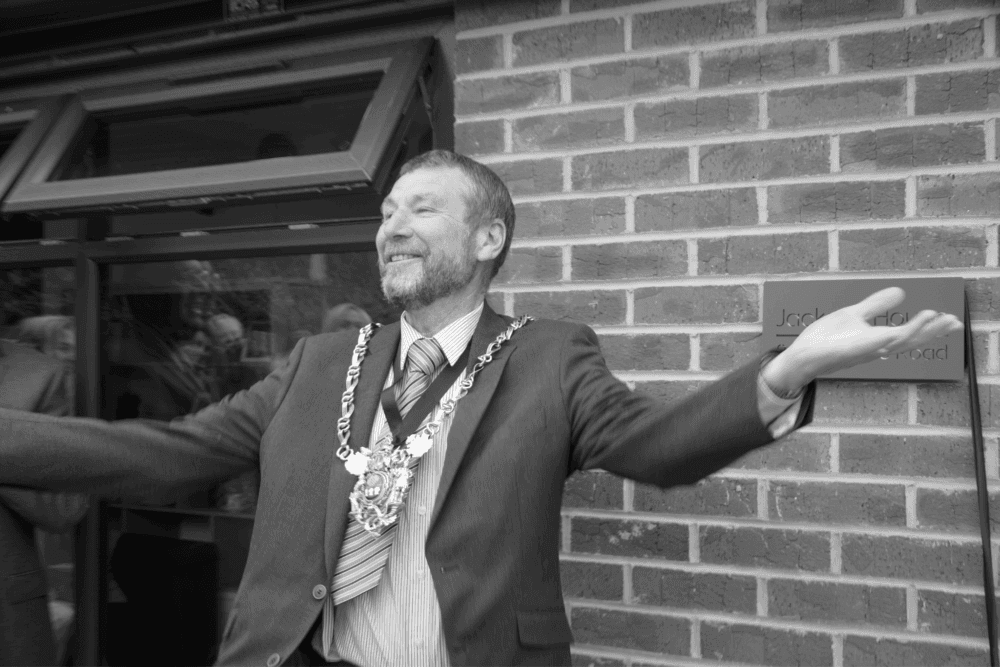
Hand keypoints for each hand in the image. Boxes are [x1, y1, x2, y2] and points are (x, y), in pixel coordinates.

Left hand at [761, 287, 962, 393]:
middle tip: (956, 322)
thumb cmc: (825, 339)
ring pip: (902, 341)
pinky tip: (913, 323)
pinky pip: (885, 341)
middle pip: (912, 340)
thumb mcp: (854, 314)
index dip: (930, 327)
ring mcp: (869, 349)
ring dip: (923, 331)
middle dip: (934, 332)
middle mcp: (877, 347)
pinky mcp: (859, 349)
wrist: (802, 354)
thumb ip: (876, 305)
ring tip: (941, 318)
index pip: (909, 333)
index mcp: (877, 339)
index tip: (950, 319)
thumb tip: (900, 292)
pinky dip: (900, 332)